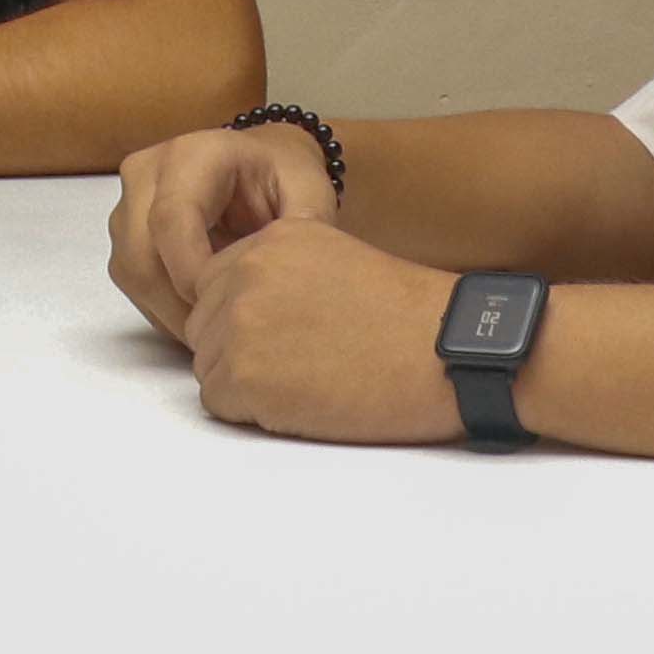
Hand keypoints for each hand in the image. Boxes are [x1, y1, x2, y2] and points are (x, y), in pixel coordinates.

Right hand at [108, 120, 336, 343]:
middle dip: (180, 303)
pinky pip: (133, 284)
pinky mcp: (124, 235)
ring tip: (220, 325)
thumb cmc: (280, 175)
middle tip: (225, 329)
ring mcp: (127, 204)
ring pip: (132, 274)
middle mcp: (146, 173)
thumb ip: (305, 221)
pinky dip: (165, 309)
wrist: (256, 165)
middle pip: (141, 254)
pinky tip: (204, 315)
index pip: (170, 219)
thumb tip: (293, 264)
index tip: (230, 303)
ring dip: (172, 312)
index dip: (193, 271)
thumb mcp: (307, 187)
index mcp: (190, 154)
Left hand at [177, 218, 465, 445]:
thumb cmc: (410, 318)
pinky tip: (304, 402)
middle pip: (204, 327)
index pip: (216, 287)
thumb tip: (246, 312)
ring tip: (310, 382)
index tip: (292, 336)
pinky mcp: (243, 376)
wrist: (449, 352)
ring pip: (209, 367)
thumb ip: (283, 274)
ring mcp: (239, 323)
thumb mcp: (337, 260)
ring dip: (248, 384)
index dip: (249, 320)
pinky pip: (218, 402)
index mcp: (270, 240)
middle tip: (303, 365)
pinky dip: (253, 413)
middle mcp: (244, 272)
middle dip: (242, 351)